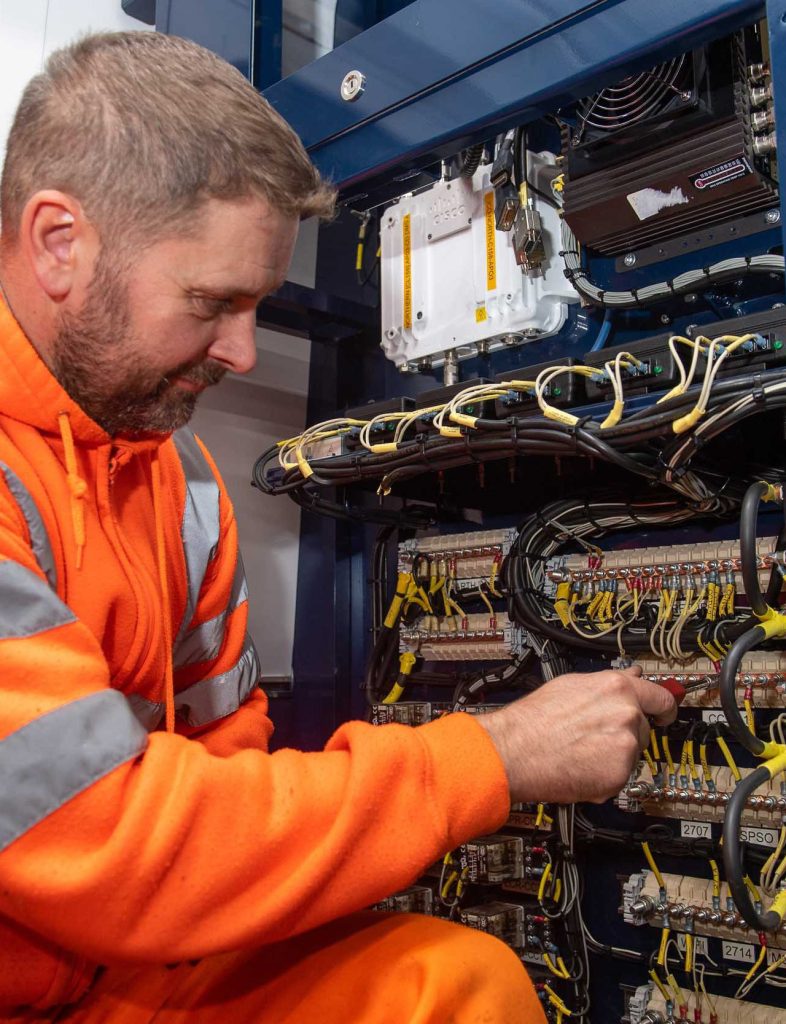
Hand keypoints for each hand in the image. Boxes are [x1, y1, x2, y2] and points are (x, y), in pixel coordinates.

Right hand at [475, 667, 676, 804]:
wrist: (514, 752)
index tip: (667, 712)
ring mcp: (625, 746)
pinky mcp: (619, 775)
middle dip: (627, 732)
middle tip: (598, 735)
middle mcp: (626, 714)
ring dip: (615, 753)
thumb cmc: (534, 720)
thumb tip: (632, 677)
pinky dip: (606, 774)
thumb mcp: (571, 685)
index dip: (667, 706)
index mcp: (616, 688)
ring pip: (632, 751)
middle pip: (644, 727)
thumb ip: (607, 684)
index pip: (662, 697)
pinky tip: (582, 765)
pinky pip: (621, 774)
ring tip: (583, 750)